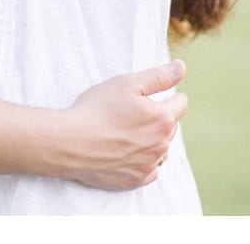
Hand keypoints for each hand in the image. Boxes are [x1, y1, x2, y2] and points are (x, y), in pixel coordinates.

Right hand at [57, 60, 187, 189]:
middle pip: (170, 126)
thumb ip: (159, 76)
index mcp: (162, 119)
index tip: (145, 98)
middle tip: (130, 114)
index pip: (180, 103)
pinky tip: (123, 152)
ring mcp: (148, 165)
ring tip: (124, 133)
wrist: (68, 143)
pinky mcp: (135, 181)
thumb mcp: (127, 83)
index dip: (166, 96)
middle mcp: (161, 145)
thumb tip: (181, 68)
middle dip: (157, 118)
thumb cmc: (96, 109)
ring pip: (160, 148)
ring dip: (150, 140)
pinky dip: (142, 161)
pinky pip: (149, 170)